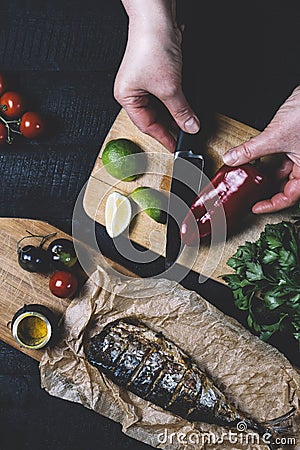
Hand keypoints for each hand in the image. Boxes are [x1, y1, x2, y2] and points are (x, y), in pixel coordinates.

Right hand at [115, 0, 199, 151]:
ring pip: (160, 106)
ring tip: (187, 123)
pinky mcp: (154, 71)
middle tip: (184, 136)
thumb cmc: (151, 46)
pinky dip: (175, 101)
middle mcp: (132, 90)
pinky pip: (165, 94)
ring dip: (174, 114)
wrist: (157, 18)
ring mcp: (143, 81)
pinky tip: (184, 106)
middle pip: (152, 117)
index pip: (146, 125)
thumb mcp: (170, 88)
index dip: (163, 137)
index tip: (175, 146)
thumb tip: (190, 126)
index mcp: (126, 97)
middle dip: (169, 126)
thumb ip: (181, 111)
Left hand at [223, 85, 299, 212]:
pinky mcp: (298, 142)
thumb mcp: (275, 135)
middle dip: (268, 190)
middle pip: (287, 186)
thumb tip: (232, 158)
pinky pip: (283, 156)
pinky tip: (257, 159)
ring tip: (250, 177)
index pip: (290, 197)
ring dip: (267, 174)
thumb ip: (252, 150)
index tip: (256, 207)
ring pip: (284, 170)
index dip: (272, 205)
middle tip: (250, 194)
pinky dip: (270, 159)